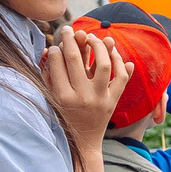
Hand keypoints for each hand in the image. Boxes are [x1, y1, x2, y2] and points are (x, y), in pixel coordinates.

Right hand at [42, 26, 127, 171]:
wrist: (83, 142)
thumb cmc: (63, 117)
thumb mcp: (52, 98)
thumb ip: (49, 75)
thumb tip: (51, 49)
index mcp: (63, 97)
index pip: (58, 63)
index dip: (56, 49)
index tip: (57, 45)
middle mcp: (82, 97)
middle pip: (75, 59)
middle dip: (70, 39)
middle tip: (69, 29)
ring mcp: (100, 99)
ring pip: (102, 64)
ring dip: (98, 46)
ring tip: (93, 38)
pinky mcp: (114, 101)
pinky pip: (121, 77)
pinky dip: (121, 63)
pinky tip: (113, 52)